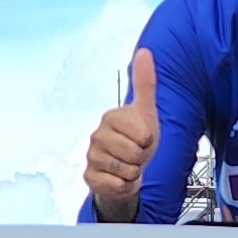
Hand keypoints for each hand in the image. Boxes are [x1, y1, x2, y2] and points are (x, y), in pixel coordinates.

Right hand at [85, 48, 160, 220]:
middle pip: (134, 152)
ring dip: (133, 172)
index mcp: (111, 118)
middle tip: (135, 155)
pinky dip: (124, 186)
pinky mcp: (89, 177)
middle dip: (141, 158)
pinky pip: (116, 185)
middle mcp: (96, 135)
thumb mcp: (146, 112)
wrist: (129, 171)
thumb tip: (145, 51)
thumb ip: (145, 84)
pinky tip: (120, 179)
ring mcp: (91, 157)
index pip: (142, 133)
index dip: (148, 140)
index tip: (142, 139)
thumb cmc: (138, 141)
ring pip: (125, 169)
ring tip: (128, 166)